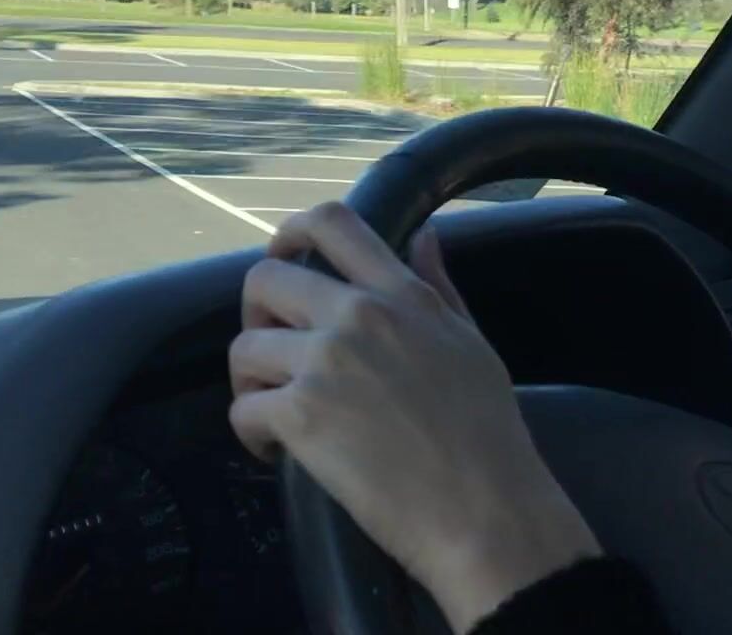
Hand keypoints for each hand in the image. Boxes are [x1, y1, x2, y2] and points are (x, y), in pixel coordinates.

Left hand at [227, 202, 599, 632]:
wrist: (484, 507)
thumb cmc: (488, 433)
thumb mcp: (472, 343)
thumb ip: (440, 286)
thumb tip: (425, 236)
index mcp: (404, 295)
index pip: (334, 223)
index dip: (291, 231)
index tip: (283, 256)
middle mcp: (361, 316)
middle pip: (265, 279)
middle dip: (256, 314)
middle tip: (274, 353)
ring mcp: (326, 362)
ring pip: (243, 348)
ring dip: (250, 381)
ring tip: (275, 412)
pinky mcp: (301, 414)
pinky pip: (242, 409)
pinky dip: (250, 433)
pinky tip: (277, 453)